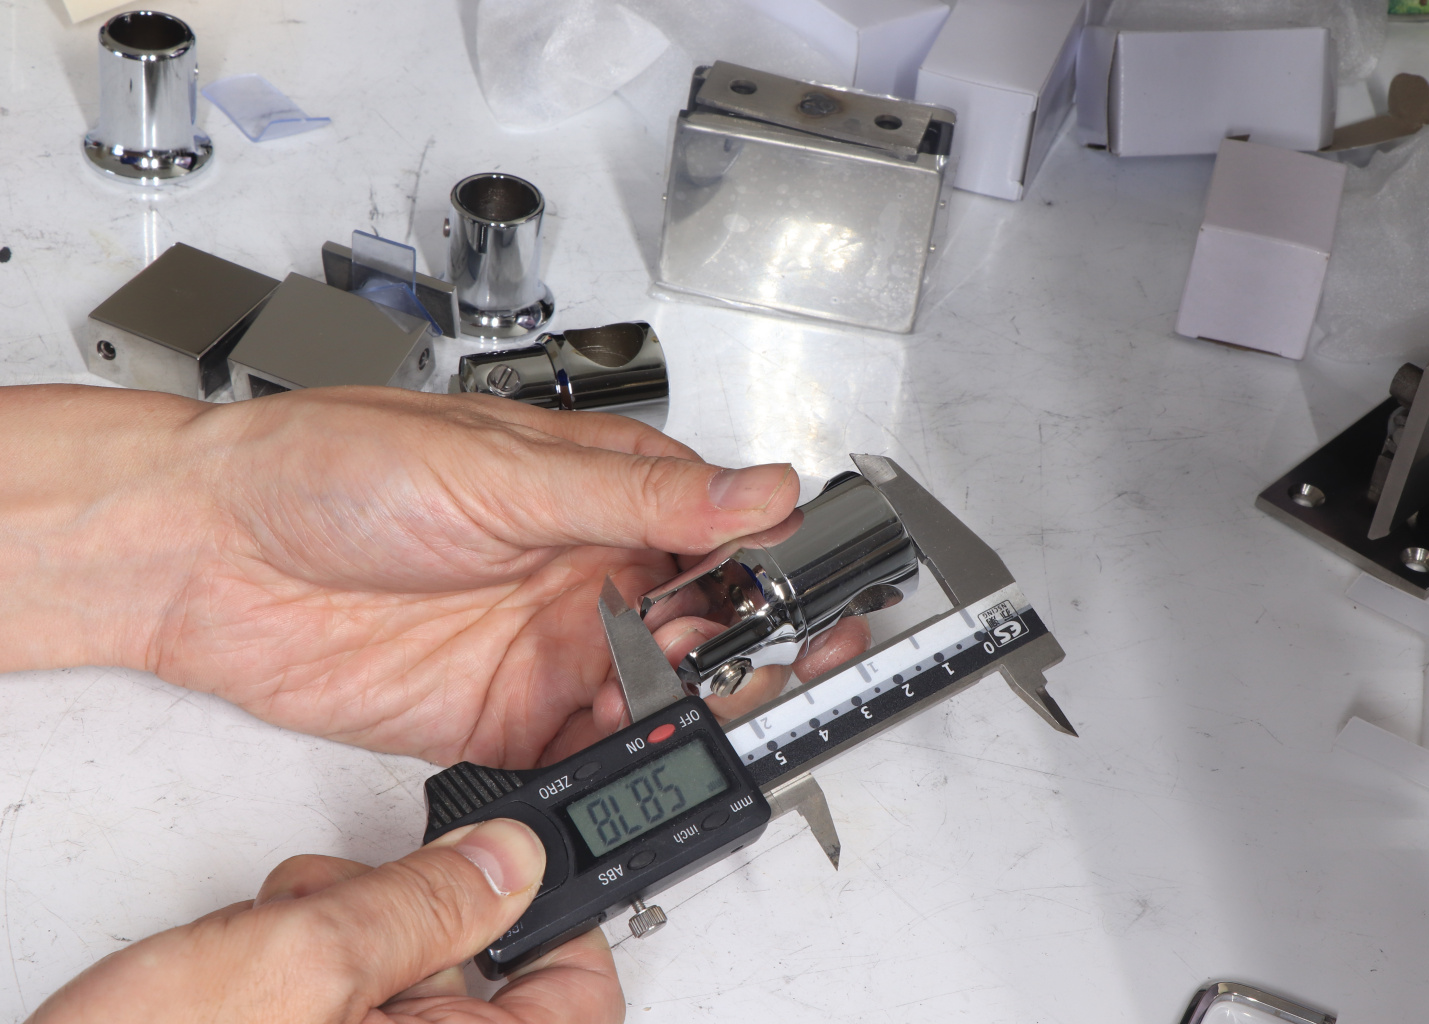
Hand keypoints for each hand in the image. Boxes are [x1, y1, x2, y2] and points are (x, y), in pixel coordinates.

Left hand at [0, 384, 867, 766]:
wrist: (206, 551)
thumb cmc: (334, 467)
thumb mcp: (500, 469)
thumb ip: (636, 496)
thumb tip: (755, 489)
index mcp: (596, 493)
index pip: (721, 533)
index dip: (769, 571)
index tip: (803, 600)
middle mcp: (581, 571)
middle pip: (703, 627)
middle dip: (739, 653)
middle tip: (747, 666)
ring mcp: (545, 648)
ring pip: (655, 699)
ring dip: (682, 714)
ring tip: (681, 709)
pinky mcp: (500, 719)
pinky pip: (582, 759)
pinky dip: (613, 771)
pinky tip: (623, 759)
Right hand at [27, 818, 620, 1023]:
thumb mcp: (303, 965)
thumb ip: (425, 904)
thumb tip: (515, 860)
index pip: (581, 992)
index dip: (552, 917)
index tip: (506, 864)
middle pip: (483, 979)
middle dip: (415, 915)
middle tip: (347, 897)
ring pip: (408, 986)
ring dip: (349, 932)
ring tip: (276, 929)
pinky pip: (353, 1014)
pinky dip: (313, 972)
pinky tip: (253, 960)